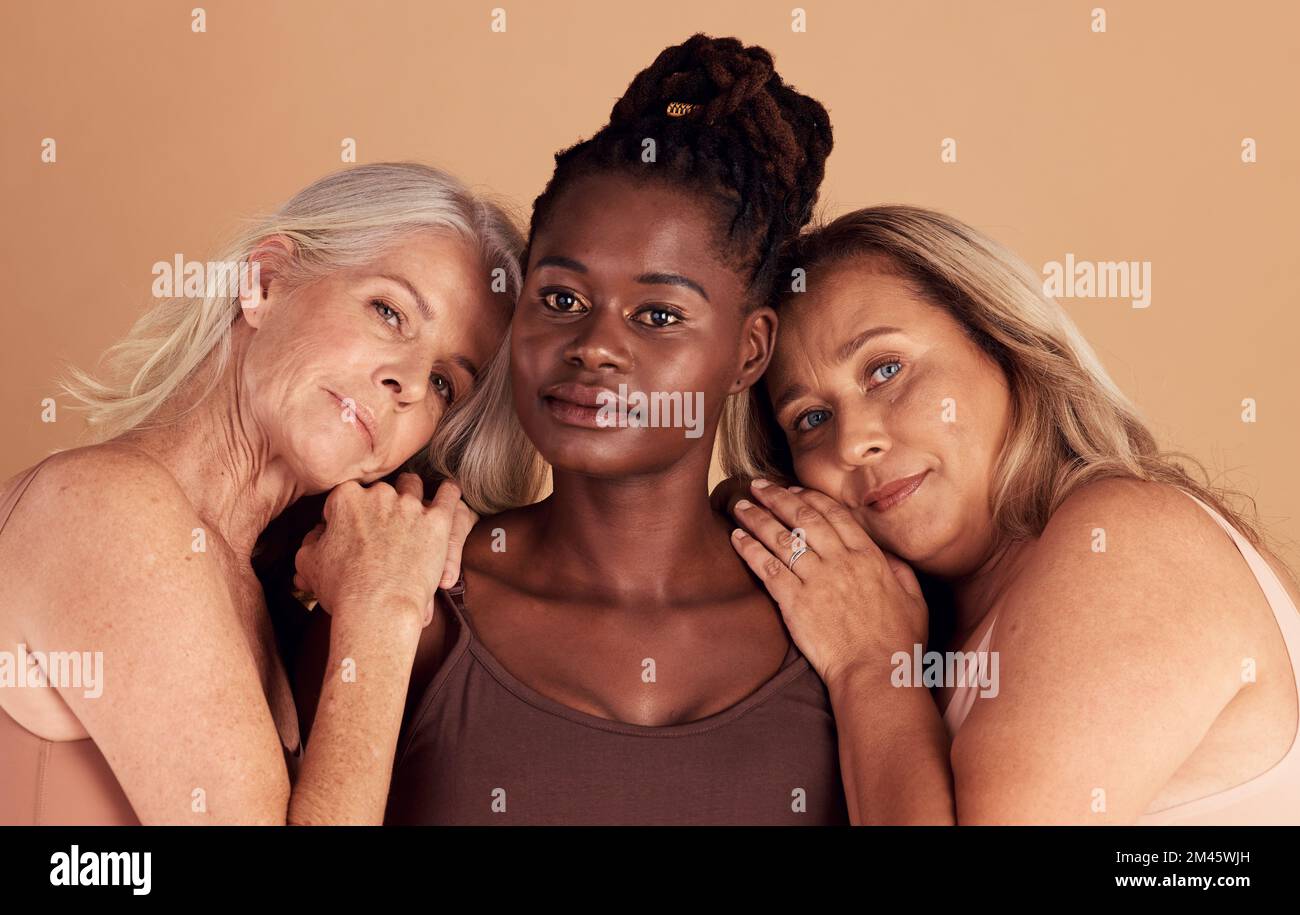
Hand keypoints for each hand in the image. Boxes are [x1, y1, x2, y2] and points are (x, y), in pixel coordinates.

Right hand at [292, 473, 477, 628]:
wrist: (377, 608)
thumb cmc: (341, 590)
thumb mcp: (308, 563)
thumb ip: (310, 541)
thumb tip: (317, 534)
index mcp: (345, 498)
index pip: (344, 496)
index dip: (345, 514)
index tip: (349, 530)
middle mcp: (378, 494)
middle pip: (379, 491)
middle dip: (378, 506)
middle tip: (381, 529)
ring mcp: (410, 505)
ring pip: (412, 485)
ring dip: (411, 494)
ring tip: (413, 507)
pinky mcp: (437, 520)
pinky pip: (449, 495)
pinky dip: (449, 492)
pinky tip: (448, 492)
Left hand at [728, 480, 927, 688]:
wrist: (876, 673)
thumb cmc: (898, 643)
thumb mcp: (914, 599)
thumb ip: (899, 571)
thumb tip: (887, 555)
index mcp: (869, 557)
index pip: (834, 515)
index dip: (810, 498)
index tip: (793, 489)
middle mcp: (841, 561)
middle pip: (803, 518)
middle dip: (777, 497)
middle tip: (758, 485)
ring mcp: (816, 580)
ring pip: (780, 537)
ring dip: (756, 517)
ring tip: (739, 504)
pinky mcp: (795, 602)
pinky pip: (767, 567)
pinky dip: (750, 549)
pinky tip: (737, 537)